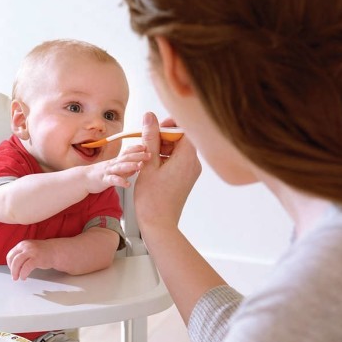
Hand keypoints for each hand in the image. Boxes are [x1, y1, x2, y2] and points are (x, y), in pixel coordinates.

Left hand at [6, 239, 56, 280]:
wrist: (55, 251)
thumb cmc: (42, 252)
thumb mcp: (29, 250)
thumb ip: (21, 255)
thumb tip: (12, 266)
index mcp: (22, 244)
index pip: (10, 254)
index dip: (9, 264)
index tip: (12, 270)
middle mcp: (26, 246)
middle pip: (12, 259)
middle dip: (12, 269)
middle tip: (14, 276)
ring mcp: (31, 252)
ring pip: (17, 263)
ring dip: (15, 272)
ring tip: (18, 277)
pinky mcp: (37, 258)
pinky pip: (26, 267)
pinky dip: (23, 274)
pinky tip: (24, 277)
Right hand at [83, 144, 150, 193]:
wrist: (84, 179)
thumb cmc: (101, 174)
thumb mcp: (115, 169)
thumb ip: (127, 168)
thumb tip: (139, 165)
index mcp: (116, 161)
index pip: (127, 152)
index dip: (136, 148)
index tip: (146, 146)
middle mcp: (113, 164)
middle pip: (126, 158)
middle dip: (138, 155)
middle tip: (149, 155)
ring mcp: (108, 171)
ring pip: (120, 167)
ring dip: (130, 166)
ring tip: (140, 166)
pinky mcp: (104, 180)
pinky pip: (113, 180)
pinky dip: (120, 182)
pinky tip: (127, 184)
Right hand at [135, 112, 200, 232]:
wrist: (159, 224)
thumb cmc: (152, 199)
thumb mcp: (147, 163)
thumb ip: (150, 138)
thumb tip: (150, 117)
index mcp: (187, 158)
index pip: (184, 129)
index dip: (169, 125)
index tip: (154, 129)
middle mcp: (193, 164)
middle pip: (182, 138)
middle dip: (163, 137)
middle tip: (147, 144)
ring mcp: (191, 172)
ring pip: (179, 150)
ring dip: (163, 148)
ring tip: (147, 158)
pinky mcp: (187, 178)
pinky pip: (178, 161)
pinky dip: (166, 158)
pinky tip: (152, 167)